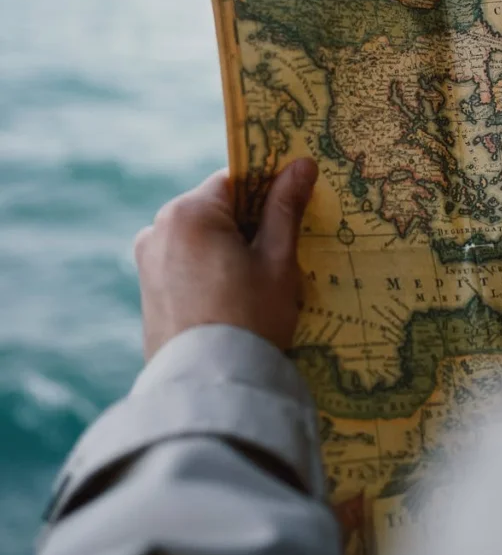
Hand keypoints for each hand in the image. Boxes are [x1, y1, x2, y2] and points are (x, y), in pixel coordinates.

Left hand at [134, 159, 317, 359]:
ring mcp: (147, 260)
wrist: (210, 390)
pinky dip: (210, 270)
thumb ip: (285, 207)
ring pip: (202, 236)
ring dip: (230, 248)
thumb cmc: (251, 320)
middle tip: (281, 256)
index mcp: (189, 213)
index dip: (268, 192)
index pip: (236, 180)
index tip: (292, 212)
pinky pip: (185, 262)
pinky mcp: (147, 289)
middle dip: (249, 224)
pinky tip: (234, 300)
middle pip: (216, 208)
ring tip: (258, 285)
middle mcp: (158, 228)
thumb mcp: (277, 260)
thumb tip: (302, 163)